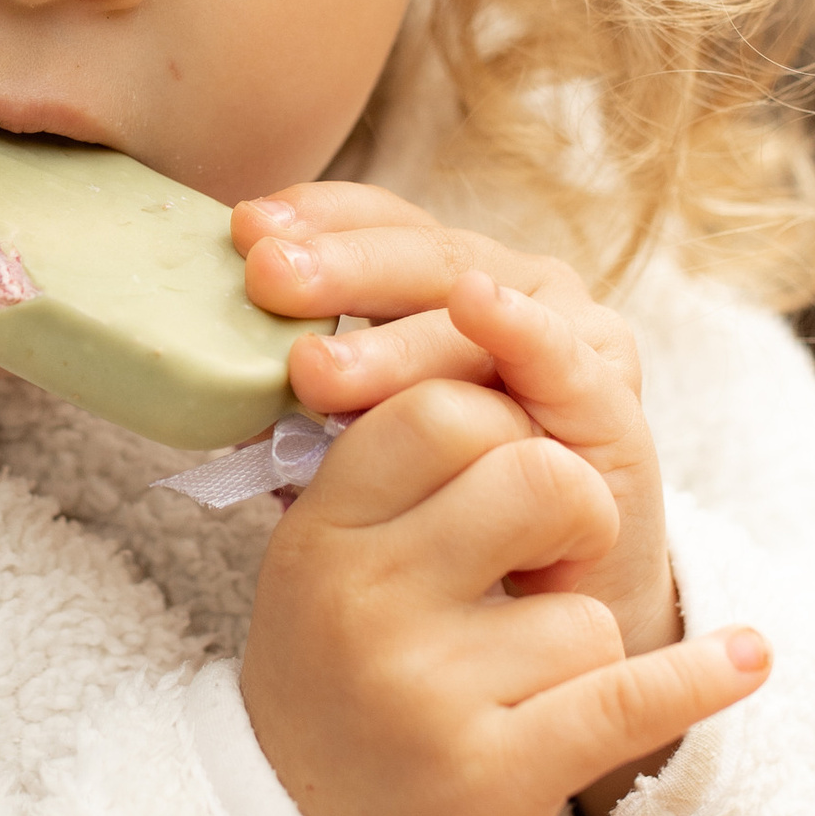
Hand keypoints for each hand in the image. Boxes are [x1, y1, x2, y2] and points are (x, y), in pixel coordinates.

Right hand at [232, 200, 765, 815]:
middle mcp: (367, 602)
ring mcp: (429, 691)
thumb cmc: (332, 685)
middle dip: (569, 506)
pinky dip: (699, 681)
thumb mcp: (326, 562)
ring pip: (584, 606)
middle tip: (541, 559)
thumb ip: (393, 459)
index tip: (502, 460)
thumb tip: (484, 313)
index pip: (441, 408)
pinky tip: (748, 660)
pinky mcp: (496, 775)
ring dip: (576, 647)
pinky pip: (629, 699)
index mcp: (324, 534)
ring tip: (511, 690)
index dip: (500, 418)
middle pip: (533, 475)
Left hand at [236, 184, 679, 670]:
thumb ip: (304, 396)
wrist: (545, 600)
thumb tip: (203, 377)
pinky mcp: (611, 402)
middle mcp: (510, 287)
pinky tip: (480, 305)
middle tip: (265, 276)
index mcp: (444, 278)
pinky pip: (563, 359)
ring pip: (475, 309)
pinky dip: (522, 328)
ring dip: (396, 335)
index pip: (379, 221)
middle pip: (418, 255)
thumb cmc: (441, 502)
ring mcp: (569, 335)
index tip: (243, 227)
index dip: (316, 215)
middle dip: (338, 266)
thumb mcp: (357, 436)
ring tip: (316, 369)